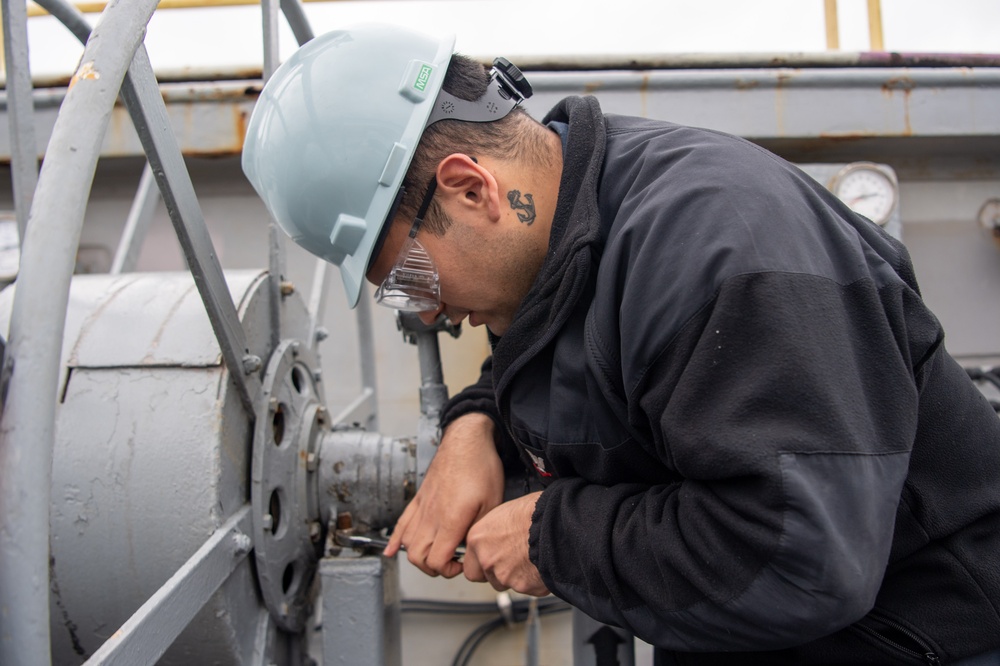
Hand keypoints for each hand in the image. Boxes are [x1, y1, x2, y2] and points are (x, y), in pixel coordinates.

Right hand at [384, 412, 503, 577]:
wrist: (466, 441)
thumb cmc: (481, 468)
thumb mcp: (492, 503)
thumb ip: (478, 530)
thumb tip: (470, 548)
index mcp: (449, 520)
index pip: (437, 561)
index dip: (449, 570)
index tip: (462, 563)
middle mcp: (430, 517)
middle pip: (418, 558)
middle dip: (434, 568)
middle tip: (451, 562)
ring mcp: (421, 508)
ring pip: (407, 544)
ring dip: (417, 556)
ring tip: (435, 556)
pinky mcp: (418, 499)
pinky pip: (400, 523)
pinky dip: (393, 541)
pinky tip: (389, 551)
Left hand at [463, 491, 548, 595]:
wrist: (556, 524)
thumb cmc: (534, 512)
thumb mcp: (505, 513)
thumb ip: (494, 532)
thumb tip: (497, 536)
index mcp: (478, 539)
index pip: (469, 562)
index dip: (481, 560)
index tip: (490, 558)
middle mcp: (487, 559)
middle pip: (483, 577)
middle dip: (492, 574)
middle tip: (508, 563)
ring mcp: (504, 575)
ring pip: (505, 583)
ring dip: (514, 576)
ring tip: (529, 558)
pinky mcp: (523, 586)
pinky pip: (526, 587)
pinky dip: (533, 580)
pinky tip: (540, 563)